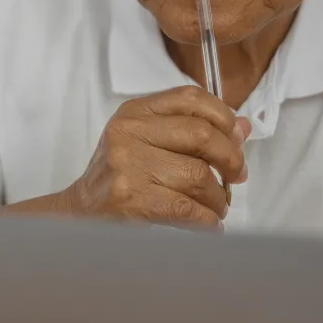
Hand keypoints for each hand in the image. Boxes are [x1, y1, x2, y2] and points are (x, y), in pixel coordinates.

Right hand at [63, 85, 250, 229]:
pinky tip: (210, 224)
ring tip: (218, 206)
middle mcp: (129, 132)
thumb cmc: (121, 175)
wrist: (79, 211)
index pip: (191, 98)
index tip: (236, 140)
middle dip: (231, 159)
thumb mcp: (149, 140)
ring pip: (198, 176)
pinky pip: (186, 208)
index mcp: (135, 110)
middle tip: (237, 176)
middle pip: (201, 136)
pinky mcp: (130, 199)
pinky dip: (207, 220)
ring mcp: (127, 165)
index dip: (223, 118)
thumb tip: (243, 128)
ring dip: (218, 197)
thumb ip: (193, 129)